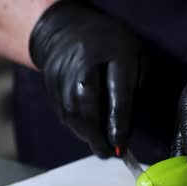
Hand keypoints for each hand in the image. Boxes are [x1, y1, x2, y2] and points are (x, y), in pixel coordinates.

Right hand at [29, 0, 141, 157]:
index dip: (118, 121)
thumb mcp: (136, 60)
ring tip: (100, 147)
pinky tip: (87, 132)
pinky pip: (63, 111)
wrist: (68, 31)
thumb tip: (125, 130)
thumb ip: (135, 91)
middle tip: (108, 153)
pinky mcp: (50, 83)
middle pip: (87, 102)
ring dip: (86, 133)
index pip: (117, 91)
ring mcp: (62, 70)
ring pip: (72, 110)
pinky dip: (76, 126)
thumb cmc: (112, 49)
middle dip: (97, 133)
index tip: (121, 143)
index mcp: (112, 50)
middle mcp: (83, 59)